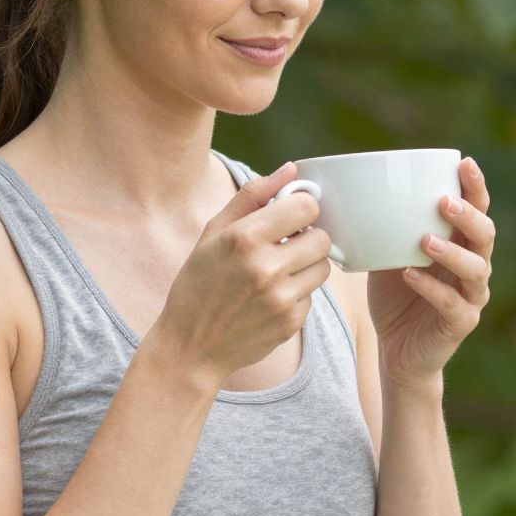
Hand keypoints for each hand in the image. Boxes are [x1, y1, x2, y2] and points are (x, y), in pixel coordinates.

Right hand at [155, 161, 332, 390]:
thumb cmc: (199, 283)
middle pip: (322, 238)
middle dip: (308, 238)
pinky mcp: (291, 323)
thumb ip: (253, 195)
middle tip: (286, 245)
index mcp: (244, 238)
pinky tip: (271, 298)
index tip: (291, 216)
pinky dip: (298, 294)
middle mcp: (266, 268)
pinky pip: (313, 296)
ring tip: (279, 271)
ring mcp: (281, 298)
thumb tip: (292, 169)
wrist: (191, 346)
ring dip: (307, 266)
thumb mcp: (213, 232)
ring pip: (324, 268)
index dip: (302, 209)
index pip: (306, 207)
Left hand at [365, 156, 493, 388]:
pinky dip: (431, 287)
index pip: (477, 209)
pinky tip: (410, 274)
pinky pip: (452, 303)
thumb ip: (385, 228)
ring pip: (476, 269)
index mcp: (461, 244)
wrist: (398, 352)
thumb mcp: (386, 255)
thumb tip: (354, 190)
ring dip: (452, 251)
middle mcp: (473, 267)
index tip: (464, 163)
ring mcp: (471, 296)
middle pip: (485, 235)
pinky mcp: (461, 323)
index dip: (475, 186)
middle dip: (468, 215)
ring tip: (425, 240)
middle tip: (444, 201)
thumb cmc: (396, 297)